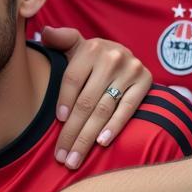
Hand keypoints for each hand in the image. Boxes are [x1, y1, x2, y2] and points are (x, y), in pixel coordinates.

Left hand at [42, 26, 151, 167]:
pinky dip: (114, 127)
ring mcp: (130, 71)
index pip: (72, 80)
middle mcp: (112, 58)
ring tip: (75, 158)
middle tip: (61, 157)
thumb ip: (60, 39)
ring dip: (88, 137)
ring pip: (104, 110)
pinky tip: (101, 143)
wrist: (121, 53)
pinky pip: (128, 109)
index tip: (57, 122)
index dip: (64, 100)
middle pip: (86, 101)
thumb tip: (46, 33)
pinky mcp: (145, 82)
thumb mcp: (74, 44)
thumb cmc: (88, 56)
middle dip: (72, 132)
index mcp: (90, 49)